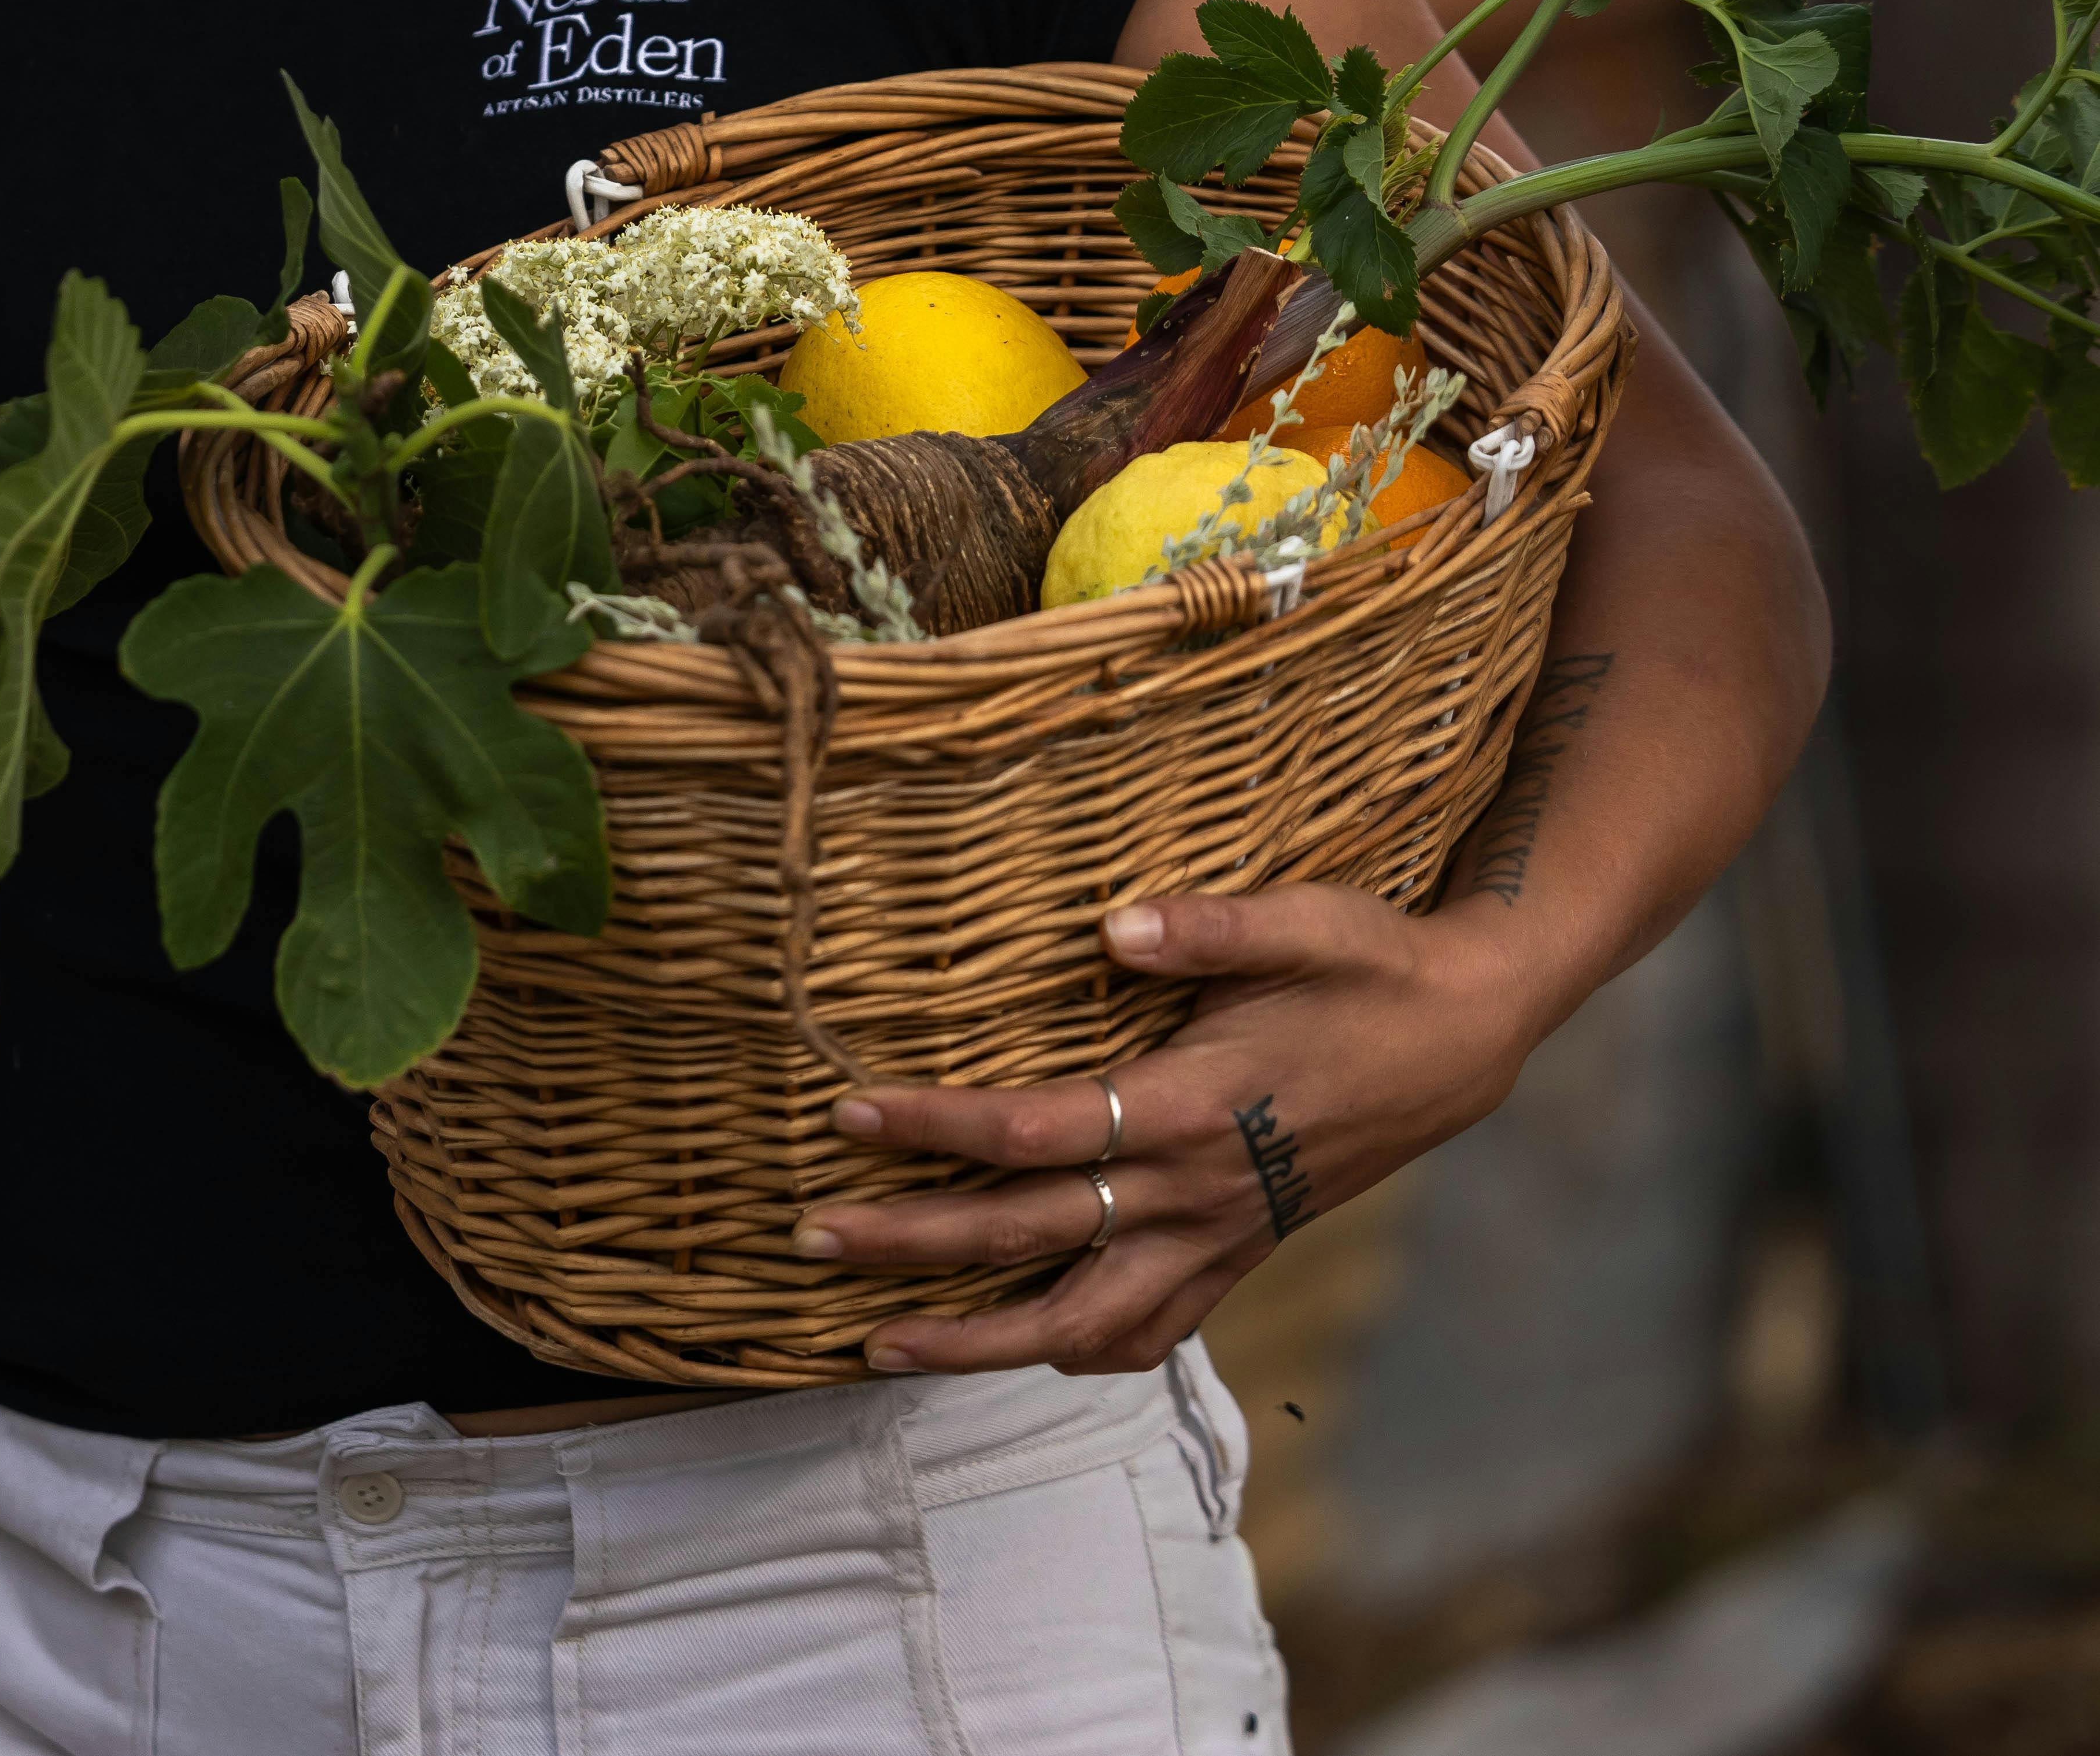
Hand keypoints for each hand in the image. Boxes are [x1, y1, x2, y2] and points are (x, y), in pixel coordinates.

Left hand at [793, 884, 1543, 1377]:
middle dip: (910, 1243)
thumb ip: (1209, 928)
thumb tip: (1112, 924)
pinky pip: (1147, 1335)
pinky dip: (1074, 1354)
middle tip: (811, 1237)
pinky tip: (1020, 1352)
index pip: (1033, 1130)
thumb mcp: (1306, 921)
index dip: (936, 1125)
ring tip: (876, 1348)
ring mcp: (1219, 1238)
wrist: (1464, 1038)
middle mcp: (1198, 1191)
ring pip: (1077, 1325)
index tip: (848, 1113)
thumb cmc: (1371, 966)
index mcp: (1195, 1107)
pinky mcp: (1238, 1256)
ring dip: (973, 1342)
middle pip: (1026, 1238)